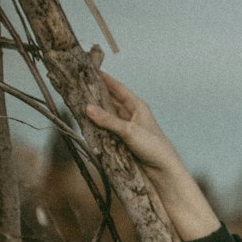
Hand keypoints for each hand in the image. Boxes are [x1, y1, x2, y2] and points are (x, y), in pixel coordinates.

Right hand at [86, 72, 218, 241]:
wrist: (164, 173)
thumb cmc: (153, 148)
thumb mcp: (129, 131)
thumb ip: (108, 120)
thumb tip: (86, 108)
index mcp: (138, 107)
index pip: (118, 88)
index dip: (105, 79)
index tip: (90, 69)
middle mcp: (132, 116)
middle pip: (111, 101)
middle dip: (96, 94)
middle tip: (78, 86)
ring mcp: (127, 129)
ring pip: (107, 116)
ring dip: (95, 111)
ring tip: (77, 102)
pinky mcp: (123, 142)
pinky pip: (107, 131)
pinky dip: (98, 127)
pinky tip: (86, 124)